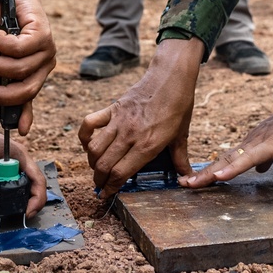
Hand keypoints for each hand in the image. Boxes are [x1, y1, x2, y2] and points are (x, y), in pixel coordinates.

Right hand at [0, 0, 55, 134]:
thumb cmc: (2, 28)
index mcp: (36, 71)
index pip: (31, 97)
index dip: (24, 114)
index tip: (19, 131)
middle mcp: (46, 63)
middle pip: (27, 89)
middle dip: (3, 94)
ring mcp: (48, 49)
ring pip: (19, 69)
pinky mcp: (43, 33)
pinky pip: (19, 48)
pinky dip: (2, 44)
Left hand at [0, 111, 47, 219]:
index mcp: (17, 155)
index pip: (37, 179)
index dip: (36, 198)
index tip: (26, 213)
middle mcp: (22, 160)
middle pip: (36, 184)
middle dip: (32, 202)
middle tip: (21, 216)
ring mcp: (18, 164)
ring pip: (29, 185)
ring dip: (24, 199)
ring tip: (13, 211)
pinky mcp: (11, 169)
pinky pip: (19, 183)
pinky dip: (16, 195)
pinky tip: (7, 203)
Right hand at [77, 38, 202, 196]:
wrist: (171, 77)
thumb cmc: (179, 106)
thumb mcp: (181, 135)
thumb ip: (180, 159)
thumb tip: (187, 178)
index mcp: (148, 145)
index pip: (120, 173)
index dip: (110, 188)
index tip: (107, 195)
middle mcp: (130, 135)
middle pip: (104, 165)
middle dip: (99, 180)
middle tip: (101, 186)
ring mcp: (119, 121)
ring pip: (94, 148)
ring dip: (92, 162)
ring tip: (96, 168)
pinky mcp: (112, 108)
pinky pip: (89, 123)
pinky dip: (84, 136)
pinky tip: (88, 144)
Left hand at [179, 94, 272, 187]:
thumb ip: (267, 157)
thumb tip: (260, 168)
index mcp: (253, 143)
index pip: (227, 160)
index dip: (210, 171)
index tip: (194, 181)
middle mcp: (250, 141)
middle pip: (222, 161)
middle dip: (202, 174)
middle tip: (182, 183)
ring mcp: (258, 143)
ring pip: (229, 161)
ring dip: (209, 173)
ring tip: (191, 183)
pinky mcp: (270, 146)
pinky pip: (248, 159)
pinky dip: (232, 169)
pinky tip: (220, 176)